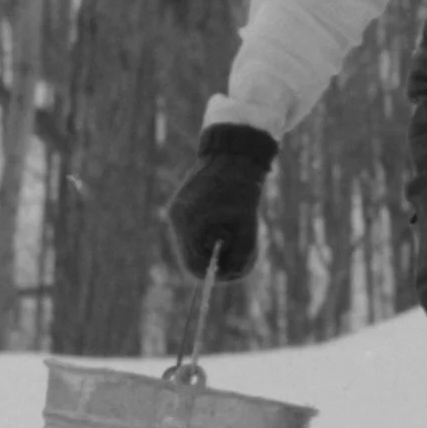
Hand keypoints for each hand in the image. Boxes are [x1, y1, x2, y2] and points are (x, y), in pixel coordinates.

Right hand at [164, 124, 278, 279]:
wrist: (234, 153)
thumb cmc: (244, 188)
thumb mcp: (249, 224)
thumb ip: (243, 252)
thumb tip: (233, 274)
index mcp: (191, 221)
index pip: (194, 263)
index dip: (214, 273)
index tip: (233, 272)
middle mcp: (178, 217)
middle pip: (190, 256)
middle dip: (214, 261)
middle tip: (238, 259)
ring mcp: (176, 211)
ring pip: (191, 244)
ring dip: (212, 248)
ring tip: (236, 239)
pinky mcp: (181, 206)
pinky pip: (192, 231)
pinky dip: (208, 234)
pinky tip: (226, 227)